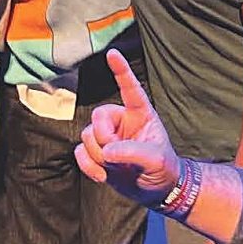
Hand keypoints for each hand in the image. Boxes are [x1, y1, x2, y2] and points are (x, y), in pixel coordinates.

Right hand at [75, 49, 180, 205]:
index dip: (120, 70)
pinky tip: (103, 176)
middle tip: (117, 157)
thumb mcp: (156, 160)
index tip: (112, 53)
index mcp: (140, 113)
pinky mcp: (96, 153)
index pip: (130, 88)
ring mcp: (107, 136)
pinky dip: (88, 166)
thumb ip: (134, 152)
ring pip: (86, 136)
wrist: (156, 190)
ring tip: (117, 169)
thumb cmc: (163, 169)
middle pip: (97, 116)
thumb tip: (108, 151)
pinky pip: (79, 153)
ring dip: (98, 156)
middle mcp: (121, 121)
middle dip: (103, 138)